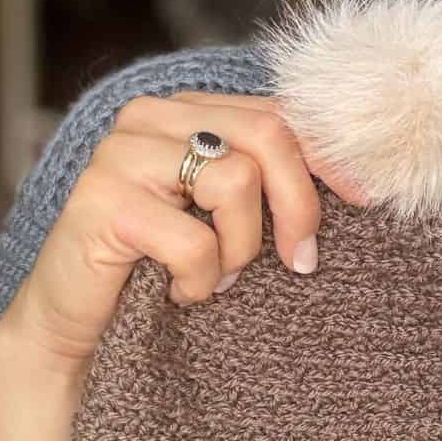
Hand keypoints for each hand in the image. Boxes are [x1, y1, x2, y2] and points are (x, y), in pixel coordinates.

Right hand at [0, 91, 369, 372]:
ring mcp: (120, 154)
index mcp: (186, 110)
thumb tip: (358, 183)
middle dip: (298, 206)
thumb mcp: (225, 220)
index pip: (277, 111)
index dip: (329, 158)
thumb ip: (269, 184)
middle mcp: (150, 117)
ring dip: (241, 250)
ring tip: (216, 278)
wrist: (75, 329)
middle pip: (266, 135)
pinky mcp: (101, 202)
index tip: (365, 201)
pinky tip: (177, 293)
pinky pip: (194, 241)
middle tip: (299, 262)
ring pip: (235, 181)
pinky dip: (201, 281)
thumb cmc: (162, 272)